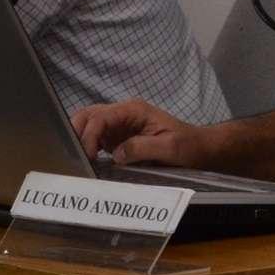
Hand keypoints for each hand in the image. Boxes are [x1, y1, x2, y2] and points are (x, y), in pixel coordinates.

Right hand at [70, 99, 212, 167]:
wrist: (200, 149)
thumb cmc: (189, 145)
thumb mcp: (170, 147)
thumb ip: (142, 148)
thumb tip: (116, 154)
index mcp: (134, 110)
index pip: (102, 116)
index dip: (90, 135)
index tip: (88, 156)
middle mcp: (124, 114)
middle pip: (90, 114)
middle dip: (77, 131)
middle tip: (74, 156)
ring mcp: (120, 126)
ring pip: (90, 124)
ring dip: (80, 139)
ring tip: (77, 161)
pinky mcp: (120, 139)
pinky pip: (98, 139)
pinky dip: (88, 148)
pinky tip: (86, 163)